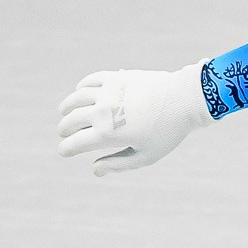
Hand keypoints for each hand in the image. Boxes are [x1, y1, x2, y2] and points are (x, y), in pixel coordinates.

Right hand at [56, 62, 212, 175]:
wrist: (184, 99)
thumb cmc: (168, 131)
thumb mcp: (146, 155)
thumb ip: (119, 164)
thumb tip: (95, 170)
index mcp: (108, 134)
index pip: (76, 143)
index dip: (66, 149)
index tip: (64, 151)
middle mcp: (102, 112)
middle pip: (72, 119)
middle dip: (65, 128)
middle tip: (63, 132)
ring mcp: (107, 92)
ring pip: (77, 97)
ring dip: (68, 106)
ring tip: (65, 111)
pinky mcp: (116, 78)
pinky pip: (91, 80)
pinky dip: (81, 87)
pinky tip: (80, 91)